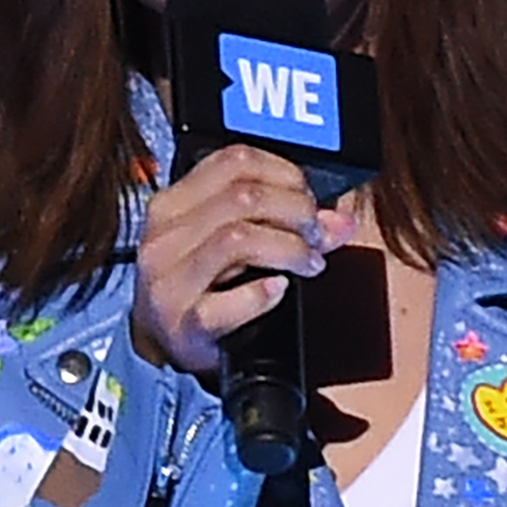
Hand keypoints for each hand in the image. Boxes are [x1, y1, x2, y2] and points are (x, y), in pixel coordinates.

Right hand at [131, 146, 354, 373]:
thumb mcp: (234, 245)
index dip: (285, 172)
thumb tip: (341, 222)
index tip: (308, 196)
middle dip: (295, 211)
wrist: (167, 345)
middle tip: (316, 235)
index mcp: (175, 204)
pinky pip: (228, 302)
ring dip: (288, 248)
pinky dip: (262, 295)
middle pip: (242, 196)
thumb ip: (288, 224)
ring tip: (309, 263)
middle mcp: (165, 236)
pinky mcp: (182, 323)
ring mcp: (169, 280)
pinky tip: (279, 291)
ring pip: (236, 238)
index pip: (234, 161)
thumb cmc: (202, 287)